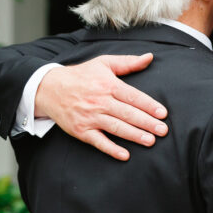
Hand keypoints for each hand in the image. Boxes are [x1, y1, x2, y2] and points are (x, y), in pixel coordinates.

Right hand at [36, 54, 167, 160]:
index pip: (133, 96)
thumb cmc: (81, 76)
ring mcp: (90, 117)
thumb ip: (128, 62)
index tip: (163, 114)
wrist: (49, 88)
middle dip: (146, 123)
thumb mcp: (103, 63)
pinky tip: (125, 155)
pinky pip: (98, 141)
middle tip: (163, 131)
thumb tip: (149, 57)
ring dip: (134, 135)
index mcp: (108, 84)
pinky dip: (111, 149)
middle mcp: (100, 101)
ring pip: (116, 127)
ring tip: (150, 141)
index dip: (149, 105)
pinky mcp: (81, 130)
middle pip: (127, 113)